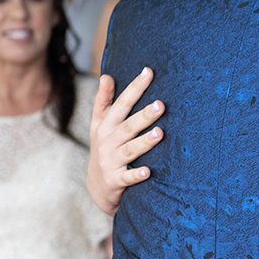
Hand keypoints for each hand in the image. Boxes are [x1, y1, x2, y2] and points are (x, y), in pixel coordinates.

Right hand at [87, 68, 163, 215]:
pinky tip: (149, 171)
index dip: (134, 88)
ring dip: (144, 142)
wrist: (97, 187)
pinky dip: (137, 174)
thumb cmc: (104, 148)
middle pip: (128, 126)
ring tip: (160, 133)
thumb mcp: (99, 125)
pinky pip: (128, 177)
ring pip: (130, 150)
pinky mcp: (116, 180)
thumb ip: (103, 101)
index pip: (121, 103)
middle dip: (144, 115)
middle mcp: (107, 141)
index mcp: (106, 125)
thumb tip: (106, 75)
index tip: (148, 71)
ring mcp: (111, 161)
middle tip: (161, 105)